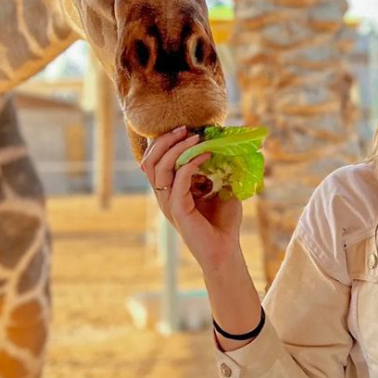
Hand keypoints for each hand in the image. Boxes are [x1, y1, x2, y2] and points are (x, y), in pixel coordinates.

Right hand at [141, 127, 243, 271]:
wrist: (225, 250)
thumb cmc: (223, 221)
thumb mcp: (222, 187)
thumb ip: (220, 168)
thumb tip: (228, 143)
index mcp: (170, 189)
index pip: (153, 160)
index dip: (164, 141)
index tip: (185, 127)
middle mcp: (164, 195)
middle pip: (149, 161)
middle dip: (165, 140)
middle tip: (186, 128)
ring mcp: (168, 203)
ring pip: (158, 168)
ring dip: (176, 148)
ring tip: (195, 137)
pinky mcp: (178, 210)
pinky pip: (177, 181)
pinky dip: (190, 164)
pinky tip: (206, 156)